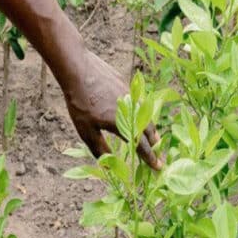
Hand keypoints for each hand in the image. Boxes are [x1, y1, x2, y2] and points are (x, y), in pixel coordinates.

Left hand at [62, 49, 160, 168]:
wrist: (78, 69)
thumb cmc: (79, 102)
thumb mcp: (86, 131)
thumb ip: (100, 149)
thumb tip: (108, 166)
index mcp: (123, 124)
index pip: (142, 146)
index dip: (150, 158)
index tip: (158, 168)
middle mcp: (132, 110)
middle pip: (149, 131)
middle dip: (155, 144)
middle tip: (158, 154)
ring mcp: (132, 96)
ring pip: (146, 116)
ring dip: (149, 128)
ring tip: (151, 138)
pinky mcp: (127, 85)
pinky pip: (139, 103)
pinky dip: (141, 113)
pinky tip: (136, 116)